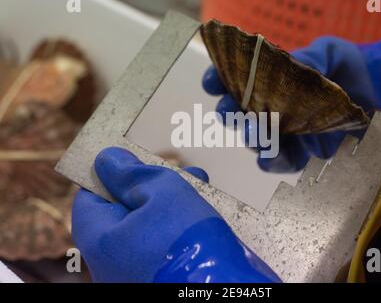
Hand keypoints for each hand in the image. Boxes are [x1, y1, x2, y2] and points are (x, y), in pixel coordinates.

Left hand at [72, 147, 280, 282]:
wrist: (223, 289)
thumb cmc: (188, 241)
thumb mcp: (162, 191)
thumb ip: (132, 173)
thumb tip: (108, 160)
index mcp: (99, 239)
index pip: (90, 195)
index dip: (113, 174)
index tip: (138, 161)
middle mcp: (108, 263)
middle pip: (121, 212)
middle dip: (151, 186)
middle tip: (178, 172)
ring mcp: (131, 276)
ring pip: (144, 228)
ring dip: (168, 204)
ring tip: (199, 187)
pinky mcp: (154, 280)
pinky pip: (158, 248)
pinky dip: (174, 229)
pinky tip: (199, 215)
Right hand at [202, 36, 377, 171]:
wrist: (377, 92)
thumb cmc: (346, 68)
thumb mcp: (329, 53)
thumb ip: (308, 58)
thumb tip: (287, 67)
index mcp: (267, 79)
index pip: (234, 80)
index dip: (219, 81)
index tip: (212, 81)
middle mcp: (268, 107)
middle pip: (237, 114)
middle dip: (228, 112)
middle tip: (228, 110)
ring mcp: (283, 133)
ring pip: (255, 141)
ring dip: (250, 137)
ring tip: (255, 132)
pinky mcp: (301, 154)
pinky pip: (280, 163)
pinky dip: (273, 160)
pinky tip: (270, 155)